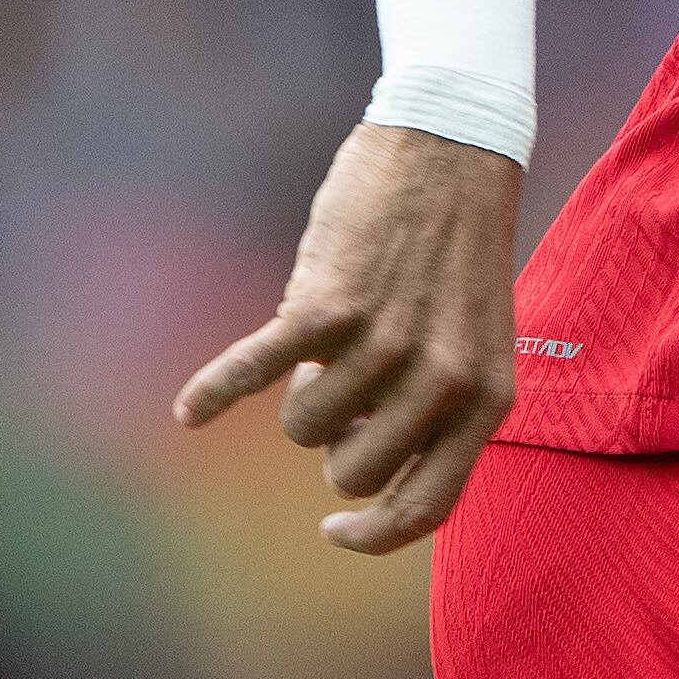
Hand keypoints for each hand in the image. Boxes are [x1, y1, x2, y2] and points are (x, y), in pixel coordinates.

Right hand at [173, 121, 523, 552]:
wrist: (450, 145)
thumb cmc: (456, 251)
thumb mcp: (474, 340)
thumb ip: (438, 411)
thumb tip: (358, 479)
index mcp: (487, 398)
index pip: (427, 508)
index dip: (374, 534)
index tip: (336, 527)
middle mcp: (443, 380)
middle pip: (349, 472)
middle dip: (334, 437)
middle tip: (347, 376)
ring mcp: (386, 344)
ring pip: (303, 427)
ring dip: (301, 390)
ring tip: (331, 337)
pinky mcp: (328, 306)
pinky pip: (253, 373)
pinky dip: (215, 391)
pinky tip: (192, 410)